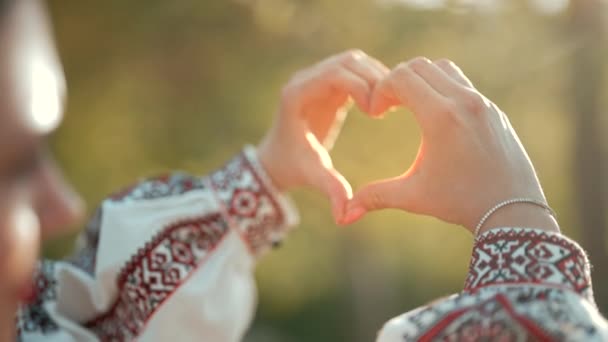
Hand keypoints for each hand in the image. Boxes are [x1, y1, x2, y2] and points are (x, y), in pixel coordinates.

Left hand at [258, 50, 388, 222]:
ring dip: (377, 78)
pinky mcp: (328, 85)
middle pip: (348, 61)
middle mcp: (306, 80)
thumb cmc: (292, 167)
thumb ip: (330, 189)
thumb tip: (344, 216)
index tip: (376, 112)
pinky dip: (373, 82)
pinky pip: (356, 72)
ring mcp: (317, 79)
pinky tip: (386, 104)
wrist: (278, 161)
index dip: (360, 85)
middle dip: (374, 78)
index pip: (334, 73)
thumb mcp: (312, 176)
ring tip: (392, 105)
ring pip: (355, 62)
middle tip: (392, 106)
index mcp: (297, 94)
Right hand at [344, 57, 553, 232]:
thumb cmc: (461, 203)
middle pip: (420, 66)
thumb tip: (344, 215)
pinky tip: (436, 117)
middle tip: (389, 107)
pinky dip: (443, 88)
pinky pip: (463, 83)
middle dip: (397, 81)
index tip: (376, 113)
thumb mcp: (414, 197)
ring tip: (411, 107)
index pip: (401, 77)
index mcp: (441, 117)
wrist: (513, 211)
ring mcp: (482, 103)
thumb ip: (375, 197)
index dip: (381, 90)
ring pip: (444, 68)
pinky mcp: (493, 110)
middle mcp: (464, 101)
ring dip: (422, 80)